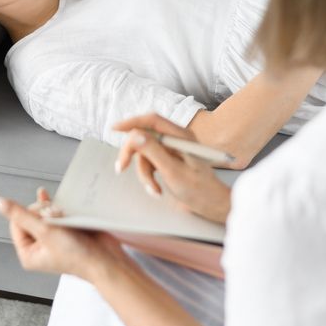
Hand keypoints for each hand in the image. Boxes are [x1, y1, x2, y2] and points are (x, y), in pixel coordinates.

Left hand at [0, 187, 125, 281]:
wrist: (105, 260)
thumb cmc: (76, 254)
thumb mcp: (45, 232)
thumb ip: (21, 215)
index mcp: (27, 253)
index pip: (16, 223)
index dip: (29, 213)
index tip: (44, 215)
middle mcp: (38, 247)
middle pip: (30, 216)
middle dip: (44, 212)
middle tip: (57, 217)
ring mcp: (51, 240)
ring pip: (44, 214)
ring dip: (53, 210)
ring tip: (64, 216)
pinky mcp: (65, 233)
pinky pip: (56, 215)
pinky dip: (57, 208)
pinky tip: (48, 197)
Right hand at [113, 113, 232, 223]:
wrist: (211, 205)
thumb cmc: (198, 190)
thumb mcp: (173, 172)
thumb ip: (153, 151)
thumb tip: (135, 135)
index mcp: (181, 136)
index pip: (152, 120)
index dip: (132, 122)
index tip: (114, 128)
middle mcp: (176, 139)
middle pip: (144, 137)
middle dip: (132, 154)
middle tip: (120, 168)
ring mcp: (171, 149)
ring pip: (144, 153)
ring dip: (144, 173)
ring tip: (154, 190)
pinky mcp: (168, 159)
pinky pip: (149, 162)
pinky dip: (149, 177)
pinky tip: (157, 190)